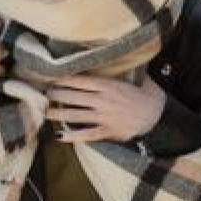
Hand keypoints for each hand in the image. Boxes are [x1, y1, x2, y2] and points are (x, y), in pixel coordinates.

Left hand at [46, 75, 165, 143]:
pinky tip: (60, 135)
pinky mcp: (109, 131)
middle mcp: (104, 100)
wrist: (156, 113)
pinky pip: (88, 134)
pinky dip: (73, 135)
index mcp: (108, 85)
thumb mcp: (125, 79)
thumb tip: (96, 65)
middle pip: (74, 97)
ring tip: (46, 113)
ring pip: (77, 115)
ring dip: (59, 114)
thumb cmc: (140, 94)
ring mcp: (105, 116)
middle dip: (57, 96)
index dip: (64, 81)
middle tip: (45, 95)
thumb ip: (109, 75)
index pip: (80, 81)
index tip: (51, 80)